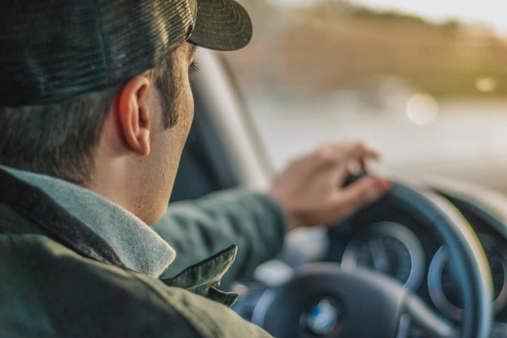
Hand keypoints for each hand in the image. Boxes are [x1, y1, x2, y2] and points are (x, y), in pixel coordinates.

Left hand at [269, 142, 389, 230]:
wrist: (275, 211)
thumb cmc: (309, 211)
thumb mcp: (342, 205)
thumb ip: (365, 192)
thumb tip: (385, 182)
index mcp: (333, 160)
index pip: (358, 145)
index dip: (371, 151)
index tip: (378, 159)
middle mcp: (318, 153)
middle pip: (343, 144)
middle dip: (357, 154)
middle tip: (363, 169)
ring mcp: (304, 157)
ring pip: (327, 148)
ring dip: (341, 156)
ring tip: (344, 174)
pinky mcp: (293, 163)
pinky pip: (314, 155)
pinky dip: (325, 160)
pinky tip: (322, 176)